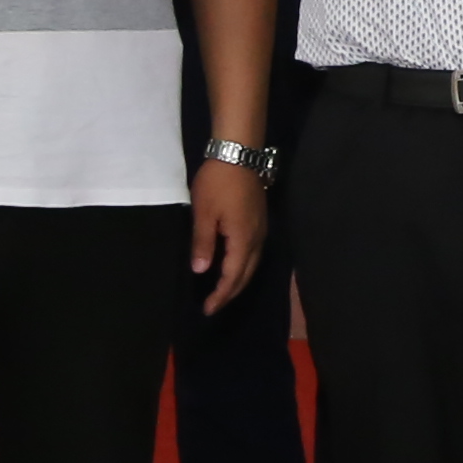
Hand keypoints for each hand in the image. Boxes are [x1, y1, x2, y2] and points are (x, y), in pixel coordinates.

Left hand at [189, 158, 265, 310]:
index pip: (233, 276)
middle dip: (231, 292)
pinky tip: (233, 265)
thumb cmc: (218, 182)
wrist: (238, 153)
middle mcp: (257, 239)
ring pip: (252, 264)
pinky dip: (243, 266)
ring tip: (223, 291)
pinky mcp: (260, 221)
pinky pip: (254, 253)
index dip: (221, 295)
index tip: (208, 309)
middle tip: (214, 306)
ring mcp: (261, 229)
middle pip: (246, 274)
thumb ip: (203, 243)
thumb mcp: (204, 213)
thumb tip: (201, 271)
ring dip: (238, 280)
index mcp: (243, 239)